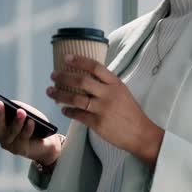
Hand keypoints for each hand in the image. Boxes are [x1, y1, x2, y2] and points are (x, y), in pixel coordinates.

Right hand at [0, 97, 64, 169]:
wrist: (45, 143)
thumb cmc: (32, 124)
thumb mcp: (25, 111)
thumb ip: (17, 108)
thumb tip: (13, 106)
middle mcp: (0, 135)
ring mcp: (9, 144)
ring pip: (12, 131)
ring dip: (17, 121)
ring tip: (20, 111)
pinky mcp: (20, 150)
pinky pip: (24, 137)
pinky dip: (28, 129)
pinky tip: (31, 122)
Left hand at [47, 54, 163, 165]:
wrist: (140, 133)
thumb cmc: (131, 112)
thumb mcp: (123, 92)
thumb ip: (107, 85)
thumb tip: (88, 77)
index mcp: (115, 84)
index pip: (95, 67)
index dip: (79, 61)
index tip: (66, 58)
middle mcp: (108, 94)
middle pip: (81, 81)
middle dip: (64, 77)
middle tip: (53, 75)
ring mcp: (103, 109)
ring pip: (76, 99)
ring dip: (60, 94)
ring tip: (50, 91)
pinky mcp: (98, 123)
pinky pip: (78, 115)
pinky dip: (68, 111)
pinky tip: (63, 109)